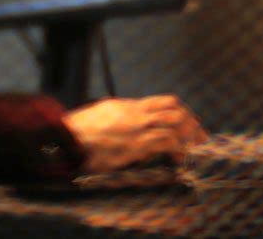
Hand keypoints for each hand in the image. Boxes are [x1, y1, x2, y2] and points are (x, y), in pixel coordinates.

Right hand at [62, 95, 207, 172]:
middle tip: (200, 138)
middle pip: (174, 108)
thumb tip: (127, 127)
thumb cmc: (74, 134)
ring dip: (189, 136)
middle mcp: (133, 112)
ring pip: (175, 121)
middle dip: (191, 122)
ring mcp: (135, 126)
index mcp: (125, 106)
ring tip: (194, 150)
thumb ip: (115, 119)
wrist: (63, 139)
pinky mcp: (135, 143)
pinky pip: (166, 141)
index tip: (190, 126)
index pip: (163, 102)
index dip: (181, 113)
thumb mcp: (97, 119)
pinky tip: (178, 161)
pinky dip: (178, 150)